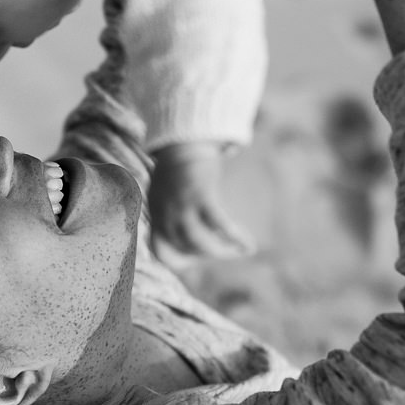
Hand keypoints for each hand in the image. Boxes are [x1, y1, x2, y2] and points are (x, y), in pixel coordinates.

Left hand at [149, 142, 254, 260]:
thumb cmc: (177, 173)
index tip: (197, 256)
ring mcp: (183, 206)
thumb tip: (187, 239)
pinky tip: (248, 245)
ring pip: (201, 243)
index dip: (180, 260)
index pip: (161, 252)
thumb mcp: (163, 197)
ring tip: (239, 250)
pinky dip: (235, 237)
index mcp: (156, 216)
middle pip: (187, 249)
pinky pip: (220, 224)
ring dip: (222, 251)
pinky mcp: (202, 195)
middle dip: (209, 254)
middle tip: (229, 252)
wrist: (183, 144)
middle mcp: (166, 214)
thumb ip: (169, 216)